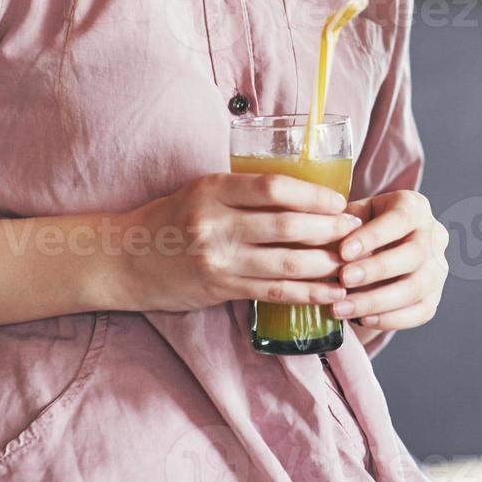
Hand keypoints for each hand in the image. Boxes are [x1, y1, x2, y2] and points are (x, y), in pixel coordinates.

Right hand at [110, 173, 357, 312]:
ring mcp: (218, 260)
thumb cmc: (173, 218)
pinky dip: (308, 293)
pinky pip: (274, 292)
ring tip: (353, 262)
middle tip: (356, 231)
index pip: (273, 188)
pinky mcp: (221, 289)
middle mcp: (215, 225)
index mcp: (214, 190)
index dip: (313, 196)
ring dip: (326, 264)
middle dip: (329, 230)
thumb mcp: (204, 190)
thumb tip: (306, 192)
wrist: (125, 259)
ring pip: (286, 264)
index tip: (340, 202)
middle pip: (286, 227)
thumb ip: (245, 190)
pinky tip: (332, 292)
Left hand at [330, 190, 447, 330]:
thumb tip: (325, 238)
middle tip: (343, 280)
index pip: (400, 219)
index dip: (373, 236)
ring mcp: (438, 268)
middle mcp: (434, 235)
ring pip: (416, 288)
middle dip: (376, 270)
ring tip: (342, 308)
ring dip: (376, 301)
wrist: (374, 253)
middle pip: (414, 254)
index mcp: (414, 207)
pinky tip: (362, 320)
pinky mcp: (434, 296)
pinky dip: (390, 319)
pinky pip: (420, 312)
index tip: (343, 252)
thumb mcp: (350, 217)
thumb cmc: (358, 230)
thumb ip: (342, 226)